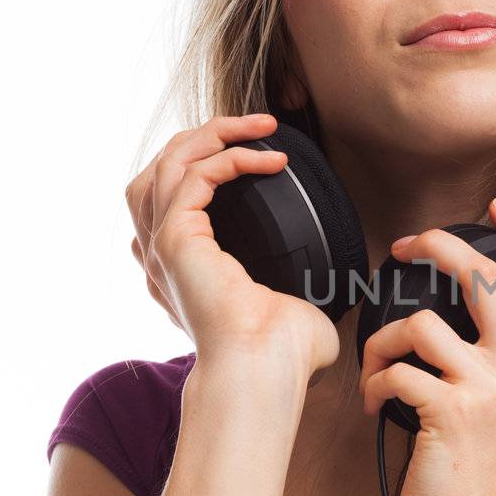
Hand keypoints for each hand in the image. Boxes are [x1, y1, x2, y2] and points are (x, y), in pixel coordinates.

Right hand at [125, 112, 339, 378]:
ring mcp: (164, 246)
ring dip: (215, 134)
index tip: (254, 156)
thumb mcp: (292, 305)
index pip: (169, 201)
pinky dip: (231, 157)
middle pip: (159, 169)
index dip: (203, 165)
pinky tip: (268, 160)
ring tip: (260, 125)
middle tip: (256, 127)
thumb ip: (299, 287)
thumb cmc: (282, 353)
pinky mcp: (176, 239)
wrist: (265, 370)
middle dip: (205, 138)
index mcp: (179, 271)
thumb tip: (336, 284)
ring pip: (170, 161)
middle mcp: (162, 256)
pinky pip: (194, 175)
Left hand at [358, 197, 495, 495]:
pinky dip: (375, 382)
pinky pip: (397, 368)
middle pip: (482, 274)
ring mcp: (488, 387)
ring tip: (378, 363)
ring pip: (422, 321)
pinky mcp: (448, 409)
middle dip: (436, 245)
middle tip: (407, 248)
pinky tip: (377, 402)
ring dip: (384, 338)